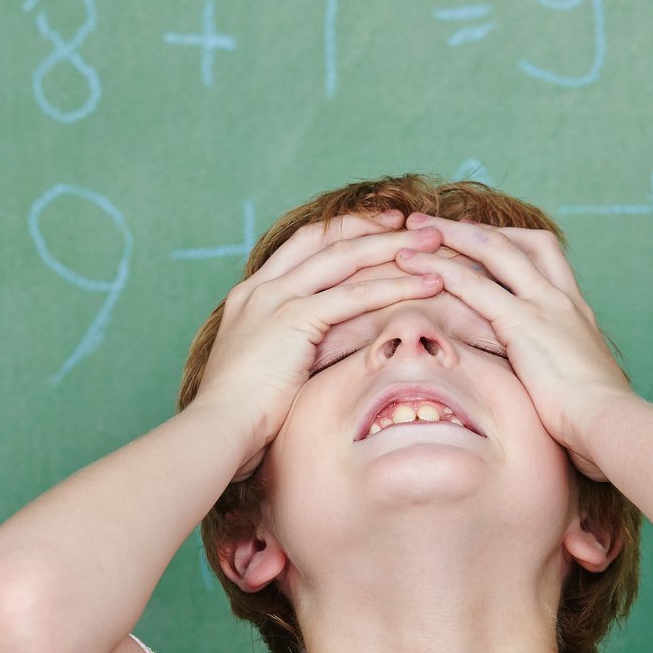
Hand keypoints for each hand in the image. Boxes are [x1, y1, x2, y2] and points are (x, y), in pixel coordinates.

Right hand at [196, 208, 449, 479]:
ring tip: (435, 243)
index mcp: (250, 296)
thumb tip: (325, 357)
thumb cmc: (241, 418)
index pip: (304, 246)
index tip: (380, 227)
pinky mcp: (292, 319)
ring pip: (345, 258)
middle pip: (326, 239)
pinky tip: (427, 284)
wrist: (217, 430)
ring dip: (394, 247)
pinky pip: (354, 295)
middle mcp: (261, 288)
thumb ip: (292, 352)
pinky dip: (394, 287)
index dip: (344, 232)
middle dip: (374, 227)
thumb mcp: (267, 372)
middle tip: (416, 222)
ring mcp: (274, 299)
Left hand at [390, 212, 632, 481]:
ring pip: (493, 251)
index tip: (477, 239)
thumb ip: (559, 376)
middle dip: (476, 228)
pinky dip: (442, 270)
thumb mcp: (578, 387)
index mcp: (577, 313)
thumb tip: (548, 393)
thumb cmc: (597, 420)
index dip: (509, 243)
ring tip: (414, 229)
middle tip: (438, 224)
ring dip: (451, 235)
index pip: (544, 258)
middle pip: (520, 242)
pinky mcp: (524, 322)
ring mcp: (545, 305)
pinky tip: (414, 265)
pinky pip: (475, 285)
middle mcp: (563, 299)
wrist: (609, 423)